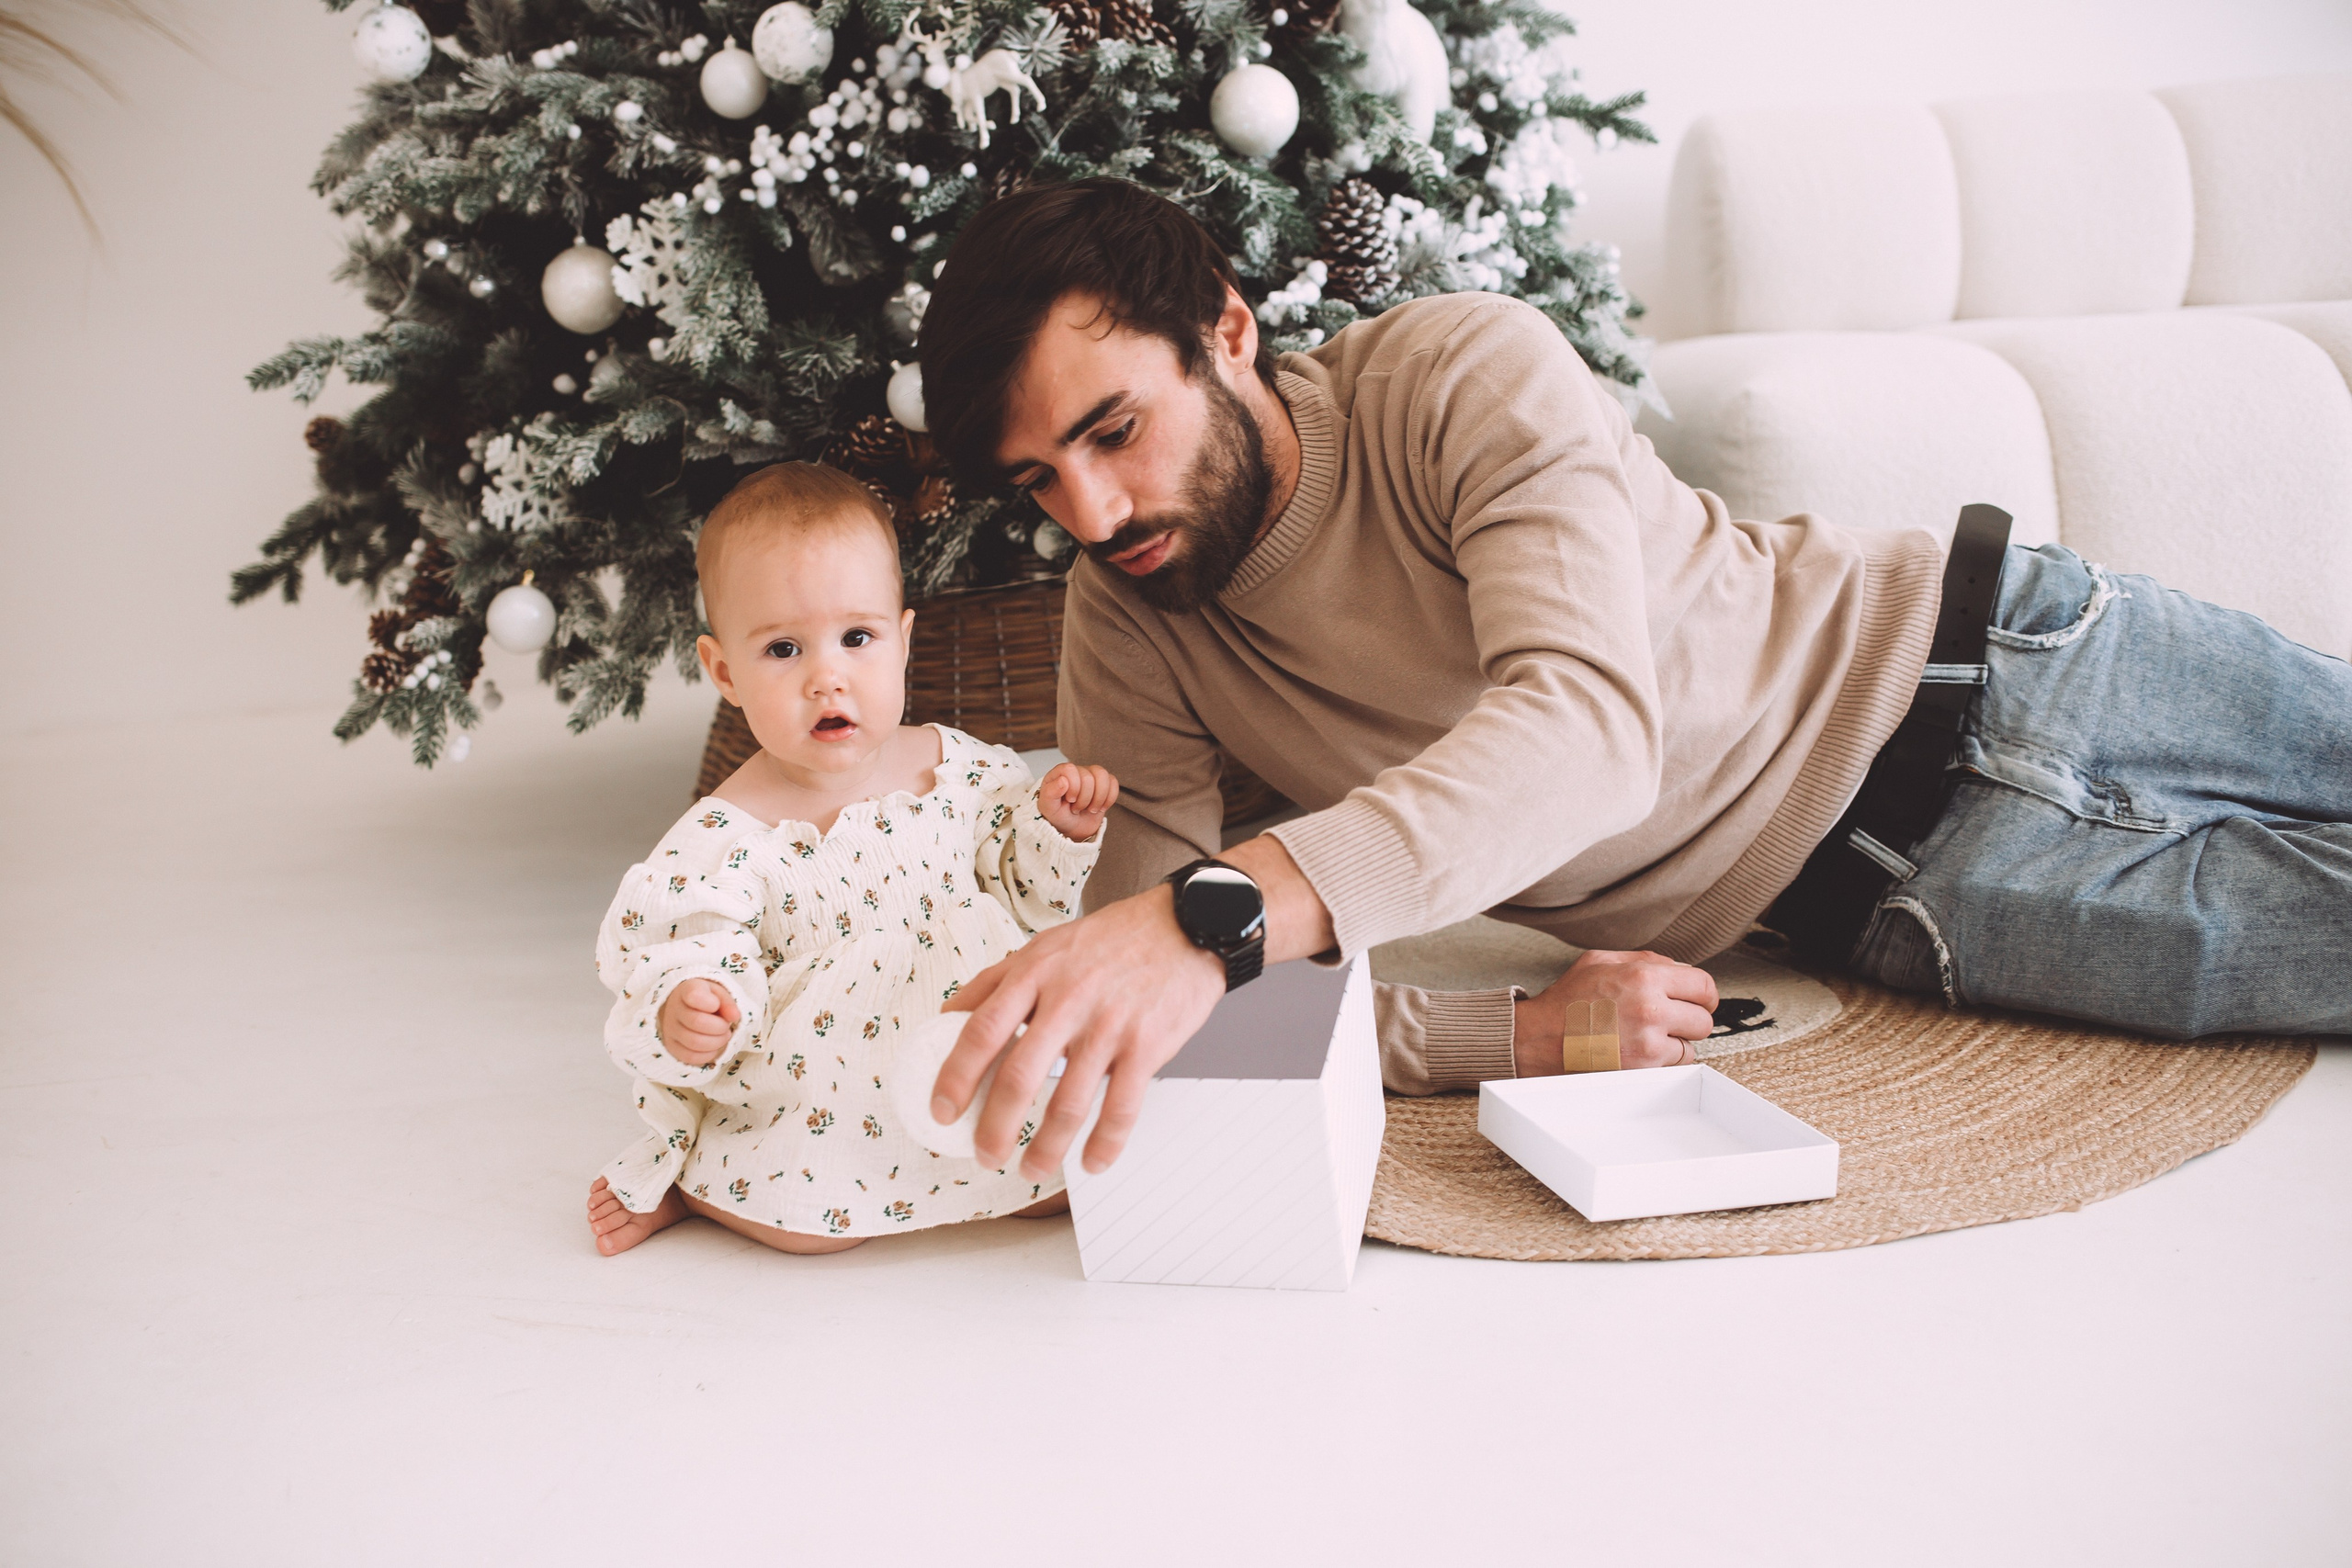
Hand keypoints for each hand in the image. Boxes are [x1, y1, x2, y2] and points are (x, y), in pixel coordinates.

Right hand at [657, 977, 739, 1066]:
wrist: (685, 1006)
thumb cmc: (706, 998)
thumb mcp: (718, 993)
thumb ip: (728, 1002)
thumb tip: (735, 1016)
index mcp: (687, 990)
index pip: (694, 995)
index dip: (710, 1003)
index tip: (716, 1004)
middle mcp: (674, 1009)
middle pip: (697, 1022)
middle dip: (720, 1026)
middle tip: (725, 1026)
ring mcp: (670, 1029)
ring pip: (694, 1042)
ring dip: (717, 1042)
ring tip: (722, 1036)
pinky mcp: (671, 1046)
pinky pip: (690, 1057)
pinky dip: (707, 1054)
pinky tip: (713, 1046)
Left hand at [934, 886, 1223, 1178]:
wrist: (1186, 927)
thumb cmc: (1111, 940)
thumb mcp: (1044, 946)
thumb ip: (996, 981)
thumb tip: (947, 1018)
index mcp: (1035, 973)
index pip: (982, 1030)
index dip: (956, 1077)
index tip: (942, 1111)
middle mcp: (1069, 999)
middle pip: (1018, 1076)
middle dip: (994, 1128)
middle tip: (985, 1154)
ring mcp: (1109, 1025)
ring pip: (1068, 1104)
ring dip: (1046, 1148)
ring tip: (1032, 1168)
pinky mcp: (1147, 1046)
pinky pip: (1121, 1108)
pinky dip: (1104, 1144)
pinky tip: (1092, 1161)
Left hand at [1037, 761, 1119, 842]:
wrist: (1071, 829)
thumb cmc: (1058, 816)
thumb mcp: (1048, 808)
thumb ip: (1050, 793)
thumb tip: (1063, 780)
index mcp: (1060, 773)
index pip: (1070, 769)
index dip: (1073, 787)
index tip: (1070, 800)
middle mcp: (1076, 771)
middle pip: (1088, 777)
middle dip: (1084, 799)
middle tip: (1076, 809)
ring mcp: (1091, 777)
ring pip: (1103, 776)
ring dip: (1098, 798)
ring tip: (1090, 809)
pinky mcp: (1104, 784)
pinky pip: (1113, 783)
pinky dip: (1109, 799)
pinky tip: (1100, 808)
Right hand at [1512, 950, 1718, 1073]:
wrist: (1538, 1039)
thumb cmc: (1566, 1001)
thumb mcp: (1599, 961)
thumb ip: (1644, 959)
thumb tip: (1678, 968)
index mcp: (1644, 976)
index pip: (1704, 985)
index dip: (1704, 995)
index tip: (1697, 1001)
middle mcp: (1651, 1008)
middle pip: (1703, 1019)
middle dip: (1689, 1020)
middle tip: (1670, 1021)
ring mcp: (1649, 1042)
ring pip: (1691, 1046)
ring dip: (1676, 1043)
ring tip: (1647, 1038)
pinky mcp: (1643, 1068)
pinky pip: (1673, 1066)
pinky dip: (1662, 1062)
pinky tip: (1639, 1052)